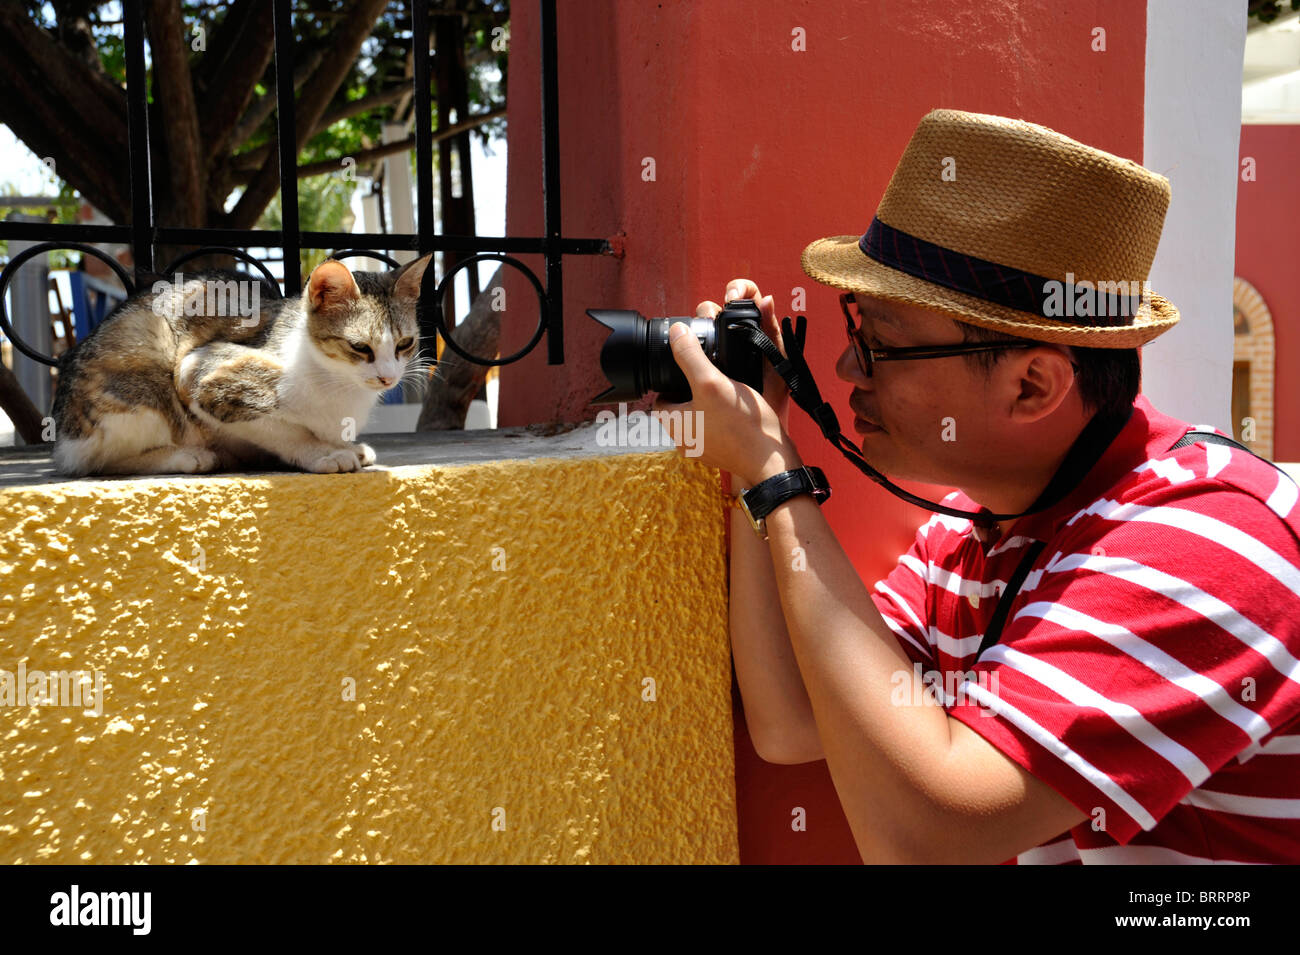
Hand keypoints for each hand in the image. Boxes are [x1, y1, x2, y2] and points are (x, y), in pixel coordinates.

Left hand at [652, 295, 801, 487]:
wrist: (771, 460)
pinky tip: (737, 409)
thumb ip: (690, 356)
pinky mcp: (722, 454)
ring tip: (724, 389)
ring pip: (698, 418)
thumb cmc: (741, 424)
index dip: (671, 380)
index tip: (689, 368)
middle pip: (679, 407)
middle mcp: (684, 442)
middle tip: (709, 375)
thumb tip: (675, 333)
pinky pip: (715, 430)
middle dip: (690, 390)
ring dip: (707, 404)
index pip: (660, 398)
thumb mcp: (712, 382)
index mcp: (674, 425)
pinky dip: (721, 418)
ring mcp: (703, 451)